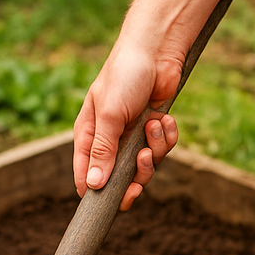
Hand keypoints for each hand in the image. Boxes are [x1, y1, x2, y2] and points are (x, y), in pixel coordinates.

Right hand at [71, 0, 237, 210]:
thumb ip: (102, 151)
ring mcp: (133, 136)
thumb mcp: (110, 116)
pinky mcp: (154, 130)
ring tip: (154, 124)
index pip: (87, 175)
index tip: (113, 202)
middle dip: (135, 174)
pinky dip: (168, 136)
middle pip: (120, 178)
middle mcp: (110, 139)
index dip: (98, 193)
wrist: (156, 51)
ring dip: (155, 148)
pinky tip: (166, 119)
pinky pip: (163, 148)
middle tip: (142, 168)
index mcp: (89, 136)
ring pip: (146, 165)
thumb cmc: (124, 76)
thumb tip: (93, 186)